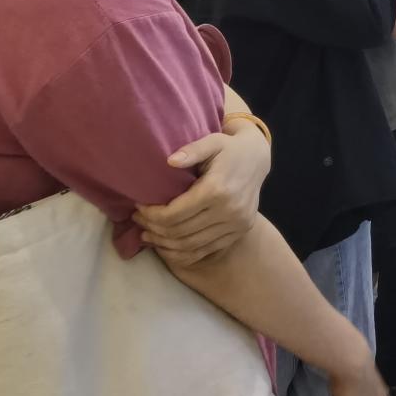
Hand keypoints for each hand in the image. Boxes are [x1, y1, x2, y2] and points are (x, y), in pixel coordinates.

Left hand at [134, 120, 270, 266]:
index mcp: (217, 189)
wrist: (257, 159)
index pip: (174, 214)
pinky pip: (205, 251)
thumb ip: (191, 150)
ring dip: (164, 244)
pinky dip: (183, 253)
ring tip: (148, 235)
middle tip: (138, 221)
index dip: (151, 214)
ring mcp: (236, 224)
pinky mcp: (239, 232)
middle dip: (153, 229)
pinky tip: (167, 246)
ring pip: (190, 245)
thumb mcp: (211, 142)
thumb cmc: (229, 149)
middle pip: (179, 232)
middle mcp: (228, 211)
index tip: (139, 207)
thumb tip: (170, 161)